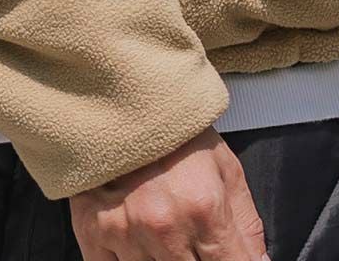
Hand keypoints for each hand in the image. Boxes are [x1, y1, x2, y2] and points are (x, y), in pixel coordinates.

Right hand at [68, 123, 269, 259]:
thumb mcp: (225, 166)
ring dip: (161, 257)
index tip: (227, 256)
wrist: (123, 94)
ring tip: (163, 226)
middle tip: (191, 235)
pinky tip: (134, 236)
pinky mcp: (92, 233)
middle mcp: (163, 226)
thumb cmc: (176, 130)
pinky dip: (127, 259)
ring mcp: (124, 233)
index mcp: (204, 207)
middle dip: (196, 259)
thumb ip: (246, 225)